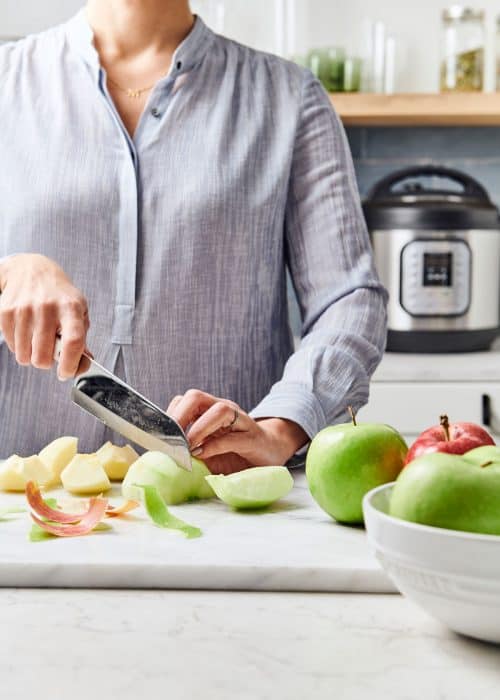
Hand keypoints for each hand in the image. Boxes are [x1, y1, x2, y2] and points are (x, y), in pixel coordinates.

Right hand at [0, 254, 89, 378]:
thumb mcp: (78, 310)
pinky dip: (19, 347)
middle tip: (49, 354)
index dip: (70, 364)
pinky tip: (26, 334)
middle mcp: (48, 307)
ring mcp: (25, 309)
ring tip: (37, 342)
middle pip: (43, 355)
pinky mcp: (7, 311)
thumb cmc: (59, 296)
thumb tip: (82, 365)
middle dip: (46, 363)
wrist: (32, 270)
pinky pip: (12, 346)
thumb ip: (81, 338)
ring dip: (31, 356)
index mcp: (71, 307)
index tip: (67, 373)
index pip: (73, 341)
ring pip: (25, 355)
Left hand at [167, 389, 307, 473]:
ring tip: (189, 446)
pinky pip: (234, 435)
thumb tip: (160, 461)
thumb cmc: (235, 454)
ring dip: (199, 428)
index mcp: (208, 410)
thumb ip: (189, 451)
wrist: (270, 454)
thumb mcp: (208, 452)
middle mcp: (224, 409)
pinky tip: (203, 454)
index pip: (184, 401)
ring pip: (219, 409)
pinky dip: (215, 444)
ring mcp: (240, 421)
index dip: (169, 414)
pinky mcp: (253, 437)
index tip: (157, 434)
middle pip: (197, 397)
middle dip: (180, 415)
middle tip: (171, 437)